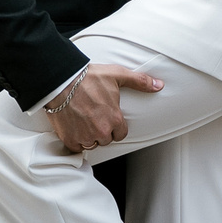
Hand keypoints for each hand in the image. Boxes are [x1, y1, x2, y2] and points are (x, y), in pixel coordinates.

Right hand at [47, 62, 162, 153]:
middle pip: (106, 139)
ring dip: (89, 136)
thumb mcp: (118, 75)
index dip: (115, 126)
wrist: (61, 82)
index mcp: (114, 120)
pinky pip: (76, 147)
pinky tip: (74, 127)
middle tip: (94, 116)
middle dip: (102, 131)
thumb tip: (160, 85)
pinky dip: (75, 140)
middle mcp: (101, 132)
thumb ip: (140, 81)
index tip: (108, 118)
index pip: (121, 134)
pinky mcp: (70, 139)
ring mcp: (84, 137)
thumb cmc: (89, 78)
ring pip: (91, 144)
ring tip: (83, 121)